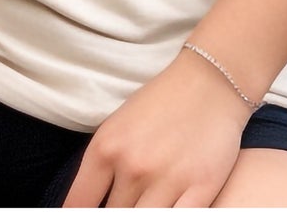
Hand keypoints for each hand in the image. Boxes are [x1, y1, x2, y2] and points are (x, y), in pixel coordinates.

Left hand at [62, 49, 253, 207]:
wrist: (208, 84)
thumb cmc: (159, 103)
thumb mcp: (117, 126)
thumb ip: (103, 165)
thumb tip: (89, 202)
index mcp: (105, 148)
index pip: (79, 203)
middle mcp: (132, 166)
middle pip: (114, 215)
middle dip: (115, 213)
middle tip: (123, 203)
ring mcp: (167, 180)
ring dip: (141, 216)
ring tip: (144, 204)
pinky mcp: (201, 189)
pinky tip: (165, 211)